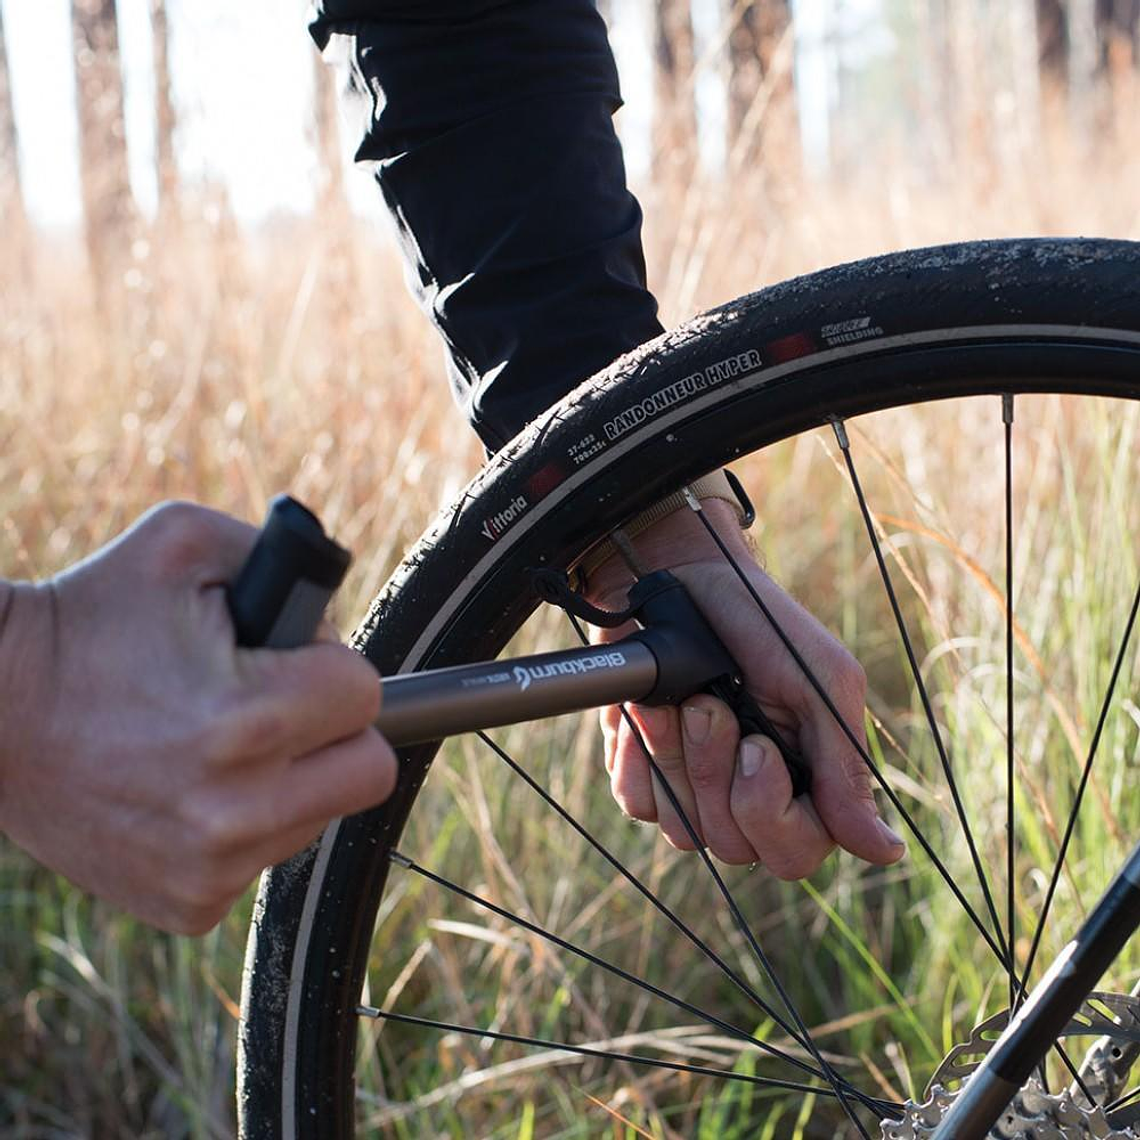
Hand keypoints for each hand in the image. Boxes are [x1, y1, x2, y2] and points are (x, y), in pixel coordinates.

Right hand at [0, 502, 395, 933]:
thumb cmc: (89, 618)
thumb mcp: (187, 543)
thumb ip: (292, 564)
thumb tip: (338, 624)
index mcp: (249, 719)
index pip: (368, 695)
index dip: (331, 667)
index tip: (292, 663)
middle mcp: (237, 808)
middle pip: (369, 771)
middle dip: (336, 731)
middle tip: (282, 707)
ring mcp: (213, 866)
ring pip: (319, 815)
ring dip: (291, 779)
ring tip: (217, 744)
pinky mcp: (190, 903)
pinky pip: (265, 857)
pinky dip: (244, 825)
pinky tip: (187, 790)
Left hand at [587, 499, 904, 879]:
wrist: (678, 576)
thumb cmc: (757, 619)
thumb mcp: (818, 680)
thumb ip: (843, 766)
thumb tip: (885, 852)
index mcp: (805, 778)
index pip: (795, 853)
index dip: (771, 812)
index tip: (756, 746)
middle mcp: (750, 794)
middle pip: (734, 846)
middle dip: (716, 773)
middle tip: (710, 706)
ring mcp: (694, 788)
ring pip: (683, 829)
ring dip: (675, 754)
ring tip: (681, 698)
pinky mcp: (645, 770)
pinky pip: (637, 802)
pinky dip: (637, 753)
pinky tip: (646, 711)